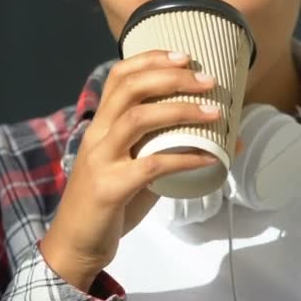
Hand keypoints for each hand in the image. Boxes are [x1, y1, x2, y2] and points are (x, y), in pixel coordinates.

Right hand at [40, 50, 234, 291]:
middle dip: (172, 78)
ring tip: (214, 112)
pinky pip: (152, 166)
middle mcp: (98, 135)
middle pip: (130, 89)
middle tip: (208, 80)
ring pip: (138, 120)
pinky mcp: (109, 188)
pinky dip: (185, 159)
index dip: (150, 60)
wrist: (76, 244)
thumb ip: (171, 153)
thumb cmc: (111, 204)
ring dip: (180, 110)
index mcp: (102, 125)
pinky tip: (210, 159)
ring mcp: (101, 160)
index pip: (119, 77)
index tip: (184, 56)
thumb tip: (224, 144)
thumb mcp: (139, 170)